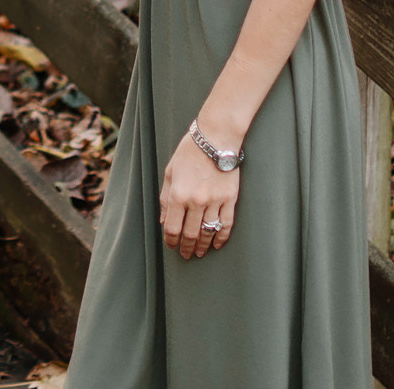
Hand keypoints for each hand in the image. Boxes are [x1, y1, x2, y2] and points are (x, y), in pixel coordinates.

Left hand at [159, 133, 240, 259]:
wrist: (215, 139)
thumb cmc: (189, 152)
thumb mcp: (170, 172)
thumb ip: (165, 198)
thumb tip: (164, 221)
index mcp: (178, 194)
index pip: (172, 227)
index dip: (171, 241)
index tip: (171, 246)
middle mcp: (196, 201)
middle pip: (190, 234)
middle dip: (186, 247)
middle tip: (185, 255)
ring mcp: (215, 201)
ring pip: (208, 232)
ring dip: (202, 246)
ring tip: (199, 252)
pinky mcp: (230, 199)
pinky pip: (226, 225)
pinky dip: (221, 238)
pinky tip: (216, 244)